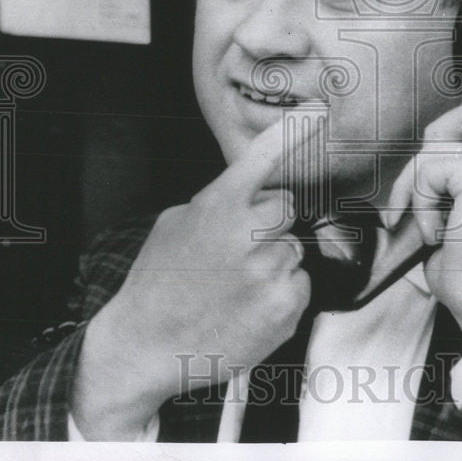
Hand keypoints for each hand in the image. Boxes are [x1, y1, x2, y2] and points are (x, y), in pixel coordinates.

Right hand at [71, 118, 314, 439]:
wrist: (143, 349)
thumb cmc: (157, 283)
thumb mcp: (175, 225)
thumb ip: (218, 202)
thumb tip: (252, 197)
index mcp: (217, 207)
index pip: (261, 159)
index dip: (292, 131)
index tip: (317, 111)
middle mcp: (247, 235)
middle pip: (286, 207)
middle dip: (269, 221)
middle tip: (236, 248)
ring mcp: (269, 273)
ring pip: (292, 248)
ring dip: (272, 260)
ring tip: (233, 287)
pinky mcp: (284, 308)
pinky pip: (300, 283)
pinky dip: (280, 293)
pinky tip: (246, 308)